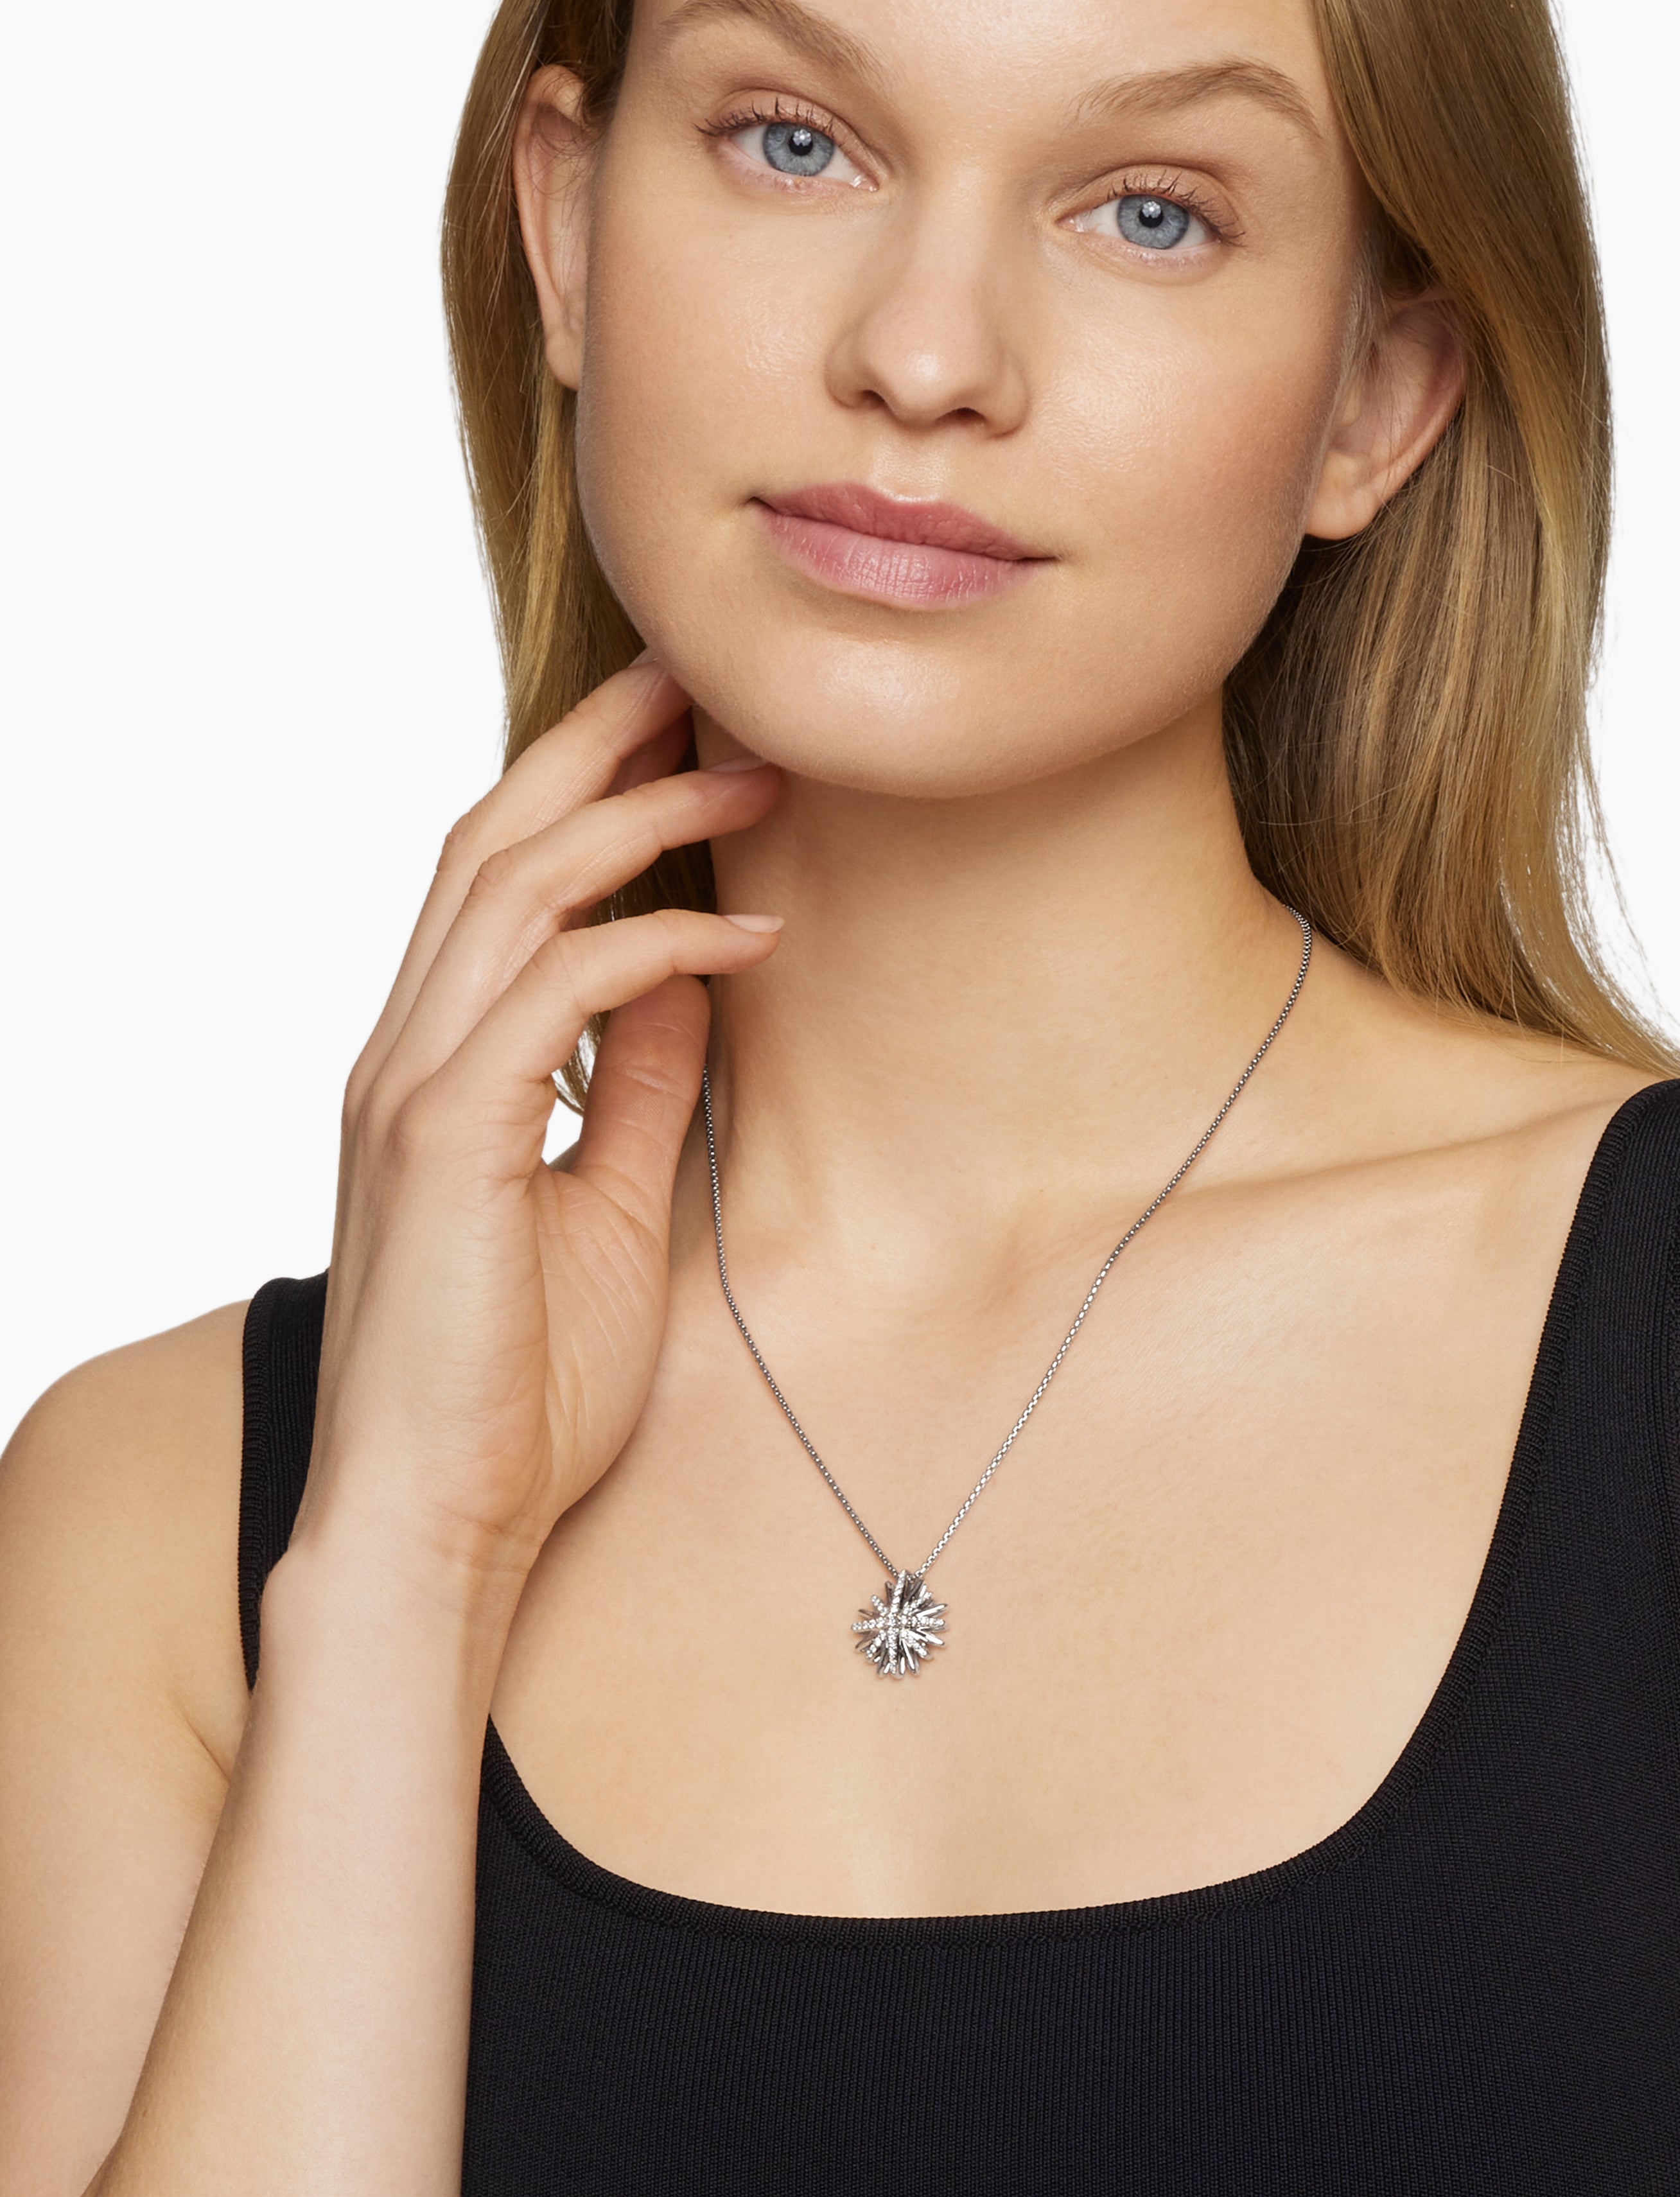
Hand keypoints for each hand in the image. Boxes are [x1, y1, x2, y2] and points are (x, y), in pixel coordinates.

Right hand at [292, 657, 780, 1636]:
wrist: (441, 1521)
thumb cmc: (523, 1388)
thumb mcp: (613, 1207)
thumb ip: (643, 1088)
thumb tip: (698, 981)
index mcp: (435, 1064)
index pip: (497, 880)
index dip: (583, 786)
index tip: (687, 729)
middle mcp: (405, 1051)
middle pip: (494, 838)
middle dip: (600, 743)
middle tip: (710, 675)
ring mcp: (411, 1086)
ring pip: (511, 883)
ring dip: (642, 813)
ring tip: (757, 768)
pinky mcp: (445, 1135)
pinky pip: (556, 988)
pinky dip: (658, 943)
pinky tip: (753, 935)